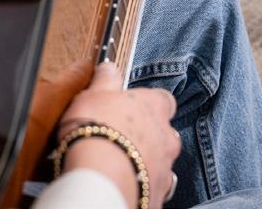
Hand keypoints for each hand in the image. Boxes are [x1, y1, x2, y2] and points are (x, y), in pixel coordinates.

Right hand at [58, 62, 180, 208]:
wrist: (100, 181)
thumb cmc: (97, 131)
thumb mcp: (94, 94)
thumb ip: (106, 79)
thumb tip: (109, 68)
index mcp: (155, 106)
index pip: (164, 99)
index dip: (148, 103)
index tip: (131, 107)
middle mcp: (167, 136)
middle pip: (166, 132)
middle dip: (149, 135)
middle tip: (123, 138)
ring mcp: (166, 167)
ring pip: (162, 161)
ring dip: (147, 161)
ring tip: (121, 164)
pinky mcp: (158, 194)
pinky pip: (154, 188)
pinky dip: (142, 185)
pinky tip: (125, 183)